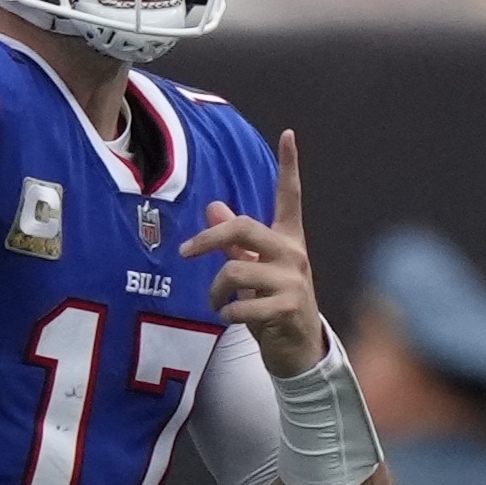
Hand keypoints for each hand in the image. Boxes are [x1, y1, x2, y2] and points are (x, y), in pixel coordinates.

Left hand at [183, 129, 325, 379]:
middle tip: (186, 252)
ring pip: (235, 270)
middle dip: (208, 238)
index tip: (289, 134)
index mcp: (287, 240)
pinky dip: (229, 312)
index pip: (289, 197)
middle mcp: (293, 254)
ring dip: (215, 290)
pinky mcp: (289, 307)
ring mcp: (293, 280)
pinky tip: (230, 317)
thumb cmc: (274, 305)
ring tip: (216, 302)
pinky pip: (244, 304)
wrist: (300, 350)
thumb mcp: (255, 269)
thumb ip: (236, 241)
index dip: (290, 166)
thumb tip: (214, 206)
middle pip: (244, 227)